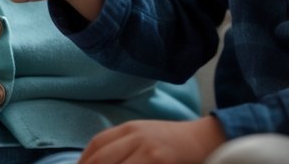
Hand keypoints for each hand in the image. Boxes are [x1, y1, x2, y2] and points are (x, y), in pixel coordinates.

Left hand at [78, 117, 226, 163]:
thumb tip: (96, 162)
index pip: (96, 145)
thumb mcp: (144, 137)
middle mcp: (136, 136)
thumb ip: (123, 147)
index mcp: (130, 128)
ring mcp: (148, 151)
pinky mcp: (159, 163)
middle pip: (101, 159)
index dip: (83, 162)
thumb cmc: (172, 143)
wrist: (206, 139)